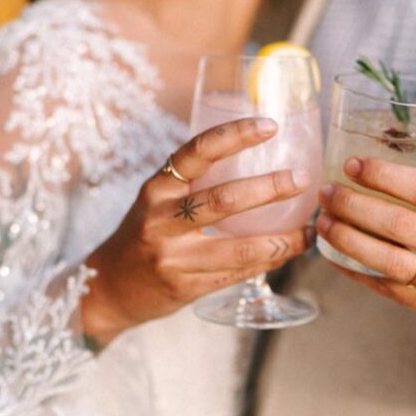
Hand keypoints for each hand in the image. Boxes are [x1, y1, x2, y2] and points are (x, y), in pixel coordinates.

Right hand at [82, 117, 313, 344]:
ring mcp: (172, 257)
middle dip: (270, 187)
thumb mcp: (157, 200)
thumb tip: (256, 159)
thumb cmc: (143, 235)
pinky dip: (268, 261)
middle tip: (302, 179)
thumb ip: (193, 183)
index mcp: (156, 189)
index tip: (270, 126)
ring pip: (238, 246)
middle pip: (224, 199)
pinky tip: (289, 251)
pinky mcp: (185, 287)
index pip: (197, 151)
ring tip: (308, 228)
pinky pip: (236, 273)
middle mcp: (161, 220)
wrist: (107, 288)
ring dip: (281, 238)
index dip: (235, 135)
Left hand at [316, 157, 415, 345]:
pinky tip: (330, 252)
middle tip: (327, 193)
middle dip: (355, 205)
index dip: (385, 176)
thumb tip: (370, 170)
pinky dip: (351, 267)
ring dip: (346, 238)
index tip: (352, 164)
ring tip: (323, 221)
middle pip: (399, 224)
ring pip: (386, 260)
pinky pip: (381, 285)